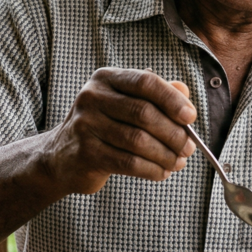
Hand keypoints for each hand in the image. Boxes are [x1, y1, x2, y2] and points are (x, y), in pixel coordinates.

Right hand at [44, 68, 195, 194]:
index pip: (145, 82)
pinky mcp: (86, 153)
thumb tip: (184, 91)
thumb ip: (156, 95)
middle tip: (189, 147)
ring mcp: (86, 125)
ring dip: (166, 155)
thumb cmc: (103, 126)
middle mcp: (92, 97)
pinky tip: (162, 172)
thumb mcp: (125, 104)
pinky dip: (152, 169)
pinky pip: (129, 163)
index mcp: (106, 78)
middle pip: (144, 113)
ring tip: (178, 162)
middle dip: (174, 133)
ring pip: (139, 141)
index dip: (172, 99)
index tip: (190, 117)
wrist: (61, 156)